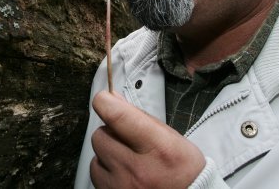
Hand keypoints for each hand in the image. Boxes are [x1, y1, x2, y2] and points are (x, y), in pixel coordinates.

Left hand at [90, 91, 205, 188]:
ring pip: (96, 155)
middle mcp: (138, 169)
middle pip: (101, 134)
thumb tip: (113, 99)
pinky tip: (123, 173)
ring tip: (128, 161)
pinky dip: (106, 171)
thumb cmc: (182, 172)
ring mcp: (122, 185)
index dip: (106, 102)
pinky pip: (96, 173)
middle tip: (126, 140)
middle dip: (110, 132)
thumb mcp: (172, 139)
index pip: (117, 116)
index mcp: (158, 149)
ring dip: (108, 153)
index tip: (105, 98)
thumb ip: (140, 118)